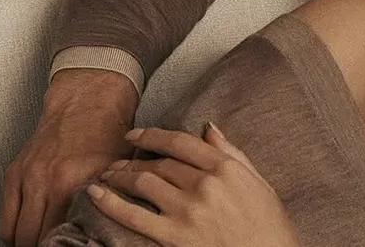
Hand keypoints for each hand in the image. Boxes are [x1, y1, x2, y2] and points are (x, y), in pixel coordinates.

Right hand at [0, 69, 136, 246]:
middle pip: (35, 237)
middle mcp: (46, 182)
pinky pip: (6, 217)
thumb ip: (113, 197)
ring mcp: (27, 178)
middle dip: (47, 246)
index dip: (68, 246)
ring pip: (17, 232)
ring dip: (29, 242)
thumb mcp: (119, 167)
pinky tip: (29, 234)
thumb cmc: (108, 130)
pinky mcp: (15, 173)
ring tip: (45, 245)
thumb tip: (112, 226)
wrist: (87, 100)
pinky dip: (14, 230)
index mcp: (74, 182)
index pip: (62, 232)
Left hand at [87, 124, 299, 246]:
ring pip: (143, 183)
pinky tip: (96, 194)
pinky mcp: (173, 236)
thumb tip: (209, 128)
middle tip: (117, 162)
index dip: (152, 136)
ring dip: (119, 176)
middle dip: (133, 160)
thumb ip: (231, 153)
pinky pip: (133, 215)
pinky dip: (110, 203)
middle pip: (159, 163)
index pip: (180, 143)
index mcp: (225, 167)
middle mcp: (203, 184)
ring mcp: (186, 210)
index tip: (136, 135)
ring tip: (107, 176)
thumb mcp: (258, 181)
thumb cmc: (269, 224)